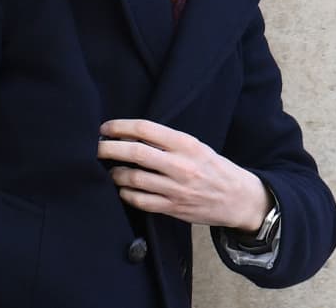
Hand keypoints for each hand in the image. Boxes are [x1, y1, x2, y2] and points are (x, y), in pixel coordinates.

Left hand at [98, 119, 270, 230]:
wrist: (238, 198)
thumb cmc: (216, 169)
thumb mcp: (198, 148)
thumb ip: (169, 143)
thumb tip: (133, 136)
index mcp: (188, 145)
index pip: (147, 130)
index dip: (121, 126)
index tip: (106, 127)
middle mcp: (181, 165)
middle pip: (134, 153)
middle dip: (108, 148)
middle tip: (96, 146)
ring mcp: (175, 188)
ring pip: (132, 178)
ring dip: (115, 173)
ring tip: (111, 169)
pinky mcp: (172, 208)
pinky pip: (139, 200)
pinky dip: (125, 193)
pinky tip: (123, 188)